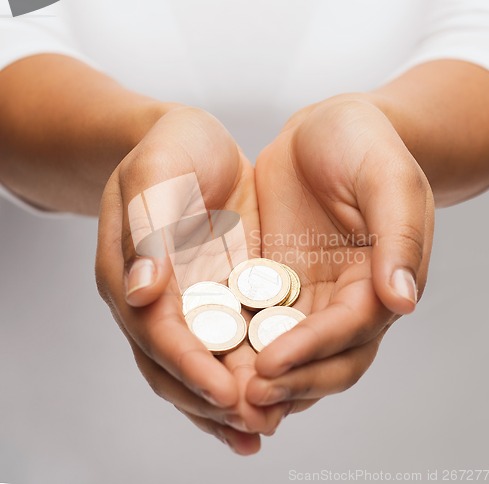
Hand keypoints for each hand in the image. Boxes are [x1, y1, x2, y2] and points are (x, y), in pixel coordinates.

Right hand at [96, 106, 287, 454]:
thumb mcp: (155, 177)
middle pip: (177, 366)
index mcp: (130, 275)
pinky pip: (232, 343)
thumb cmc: (169, 151)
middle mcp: (157, 300)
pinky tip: (274, 397)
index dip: (191, 366)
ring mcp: (190, 301)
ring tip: (265, 429)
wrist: (191, 144)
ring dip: (231, 403)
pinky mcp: (221, 293)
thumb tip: (142, 295)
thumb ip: (147, 232)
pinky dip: (248, 373)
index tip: (228, 393)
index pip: (158, 334)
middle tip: (256, 426)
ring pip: (204, 365)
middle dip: (214, 400)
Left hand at [247, 96, 433, 412]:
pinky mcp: (276, 281)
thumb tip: (402, 302)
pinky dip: (241, 344)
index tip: (272, 364)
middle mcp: (346, 297)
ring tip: (224, 395)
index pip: (352, 331)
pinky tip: (211, 356)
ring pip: (290, 350)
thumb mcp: (388, 178)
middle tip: (246, 398)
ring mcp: (309, 292)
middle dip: (289, 381)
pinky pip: (258, 320)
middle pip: (325, 358)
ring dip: (263, 377)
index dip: (314, 351)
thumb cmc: (364, 144)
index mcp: (379, 279)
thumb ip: (399, 236)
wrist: (326, 128)